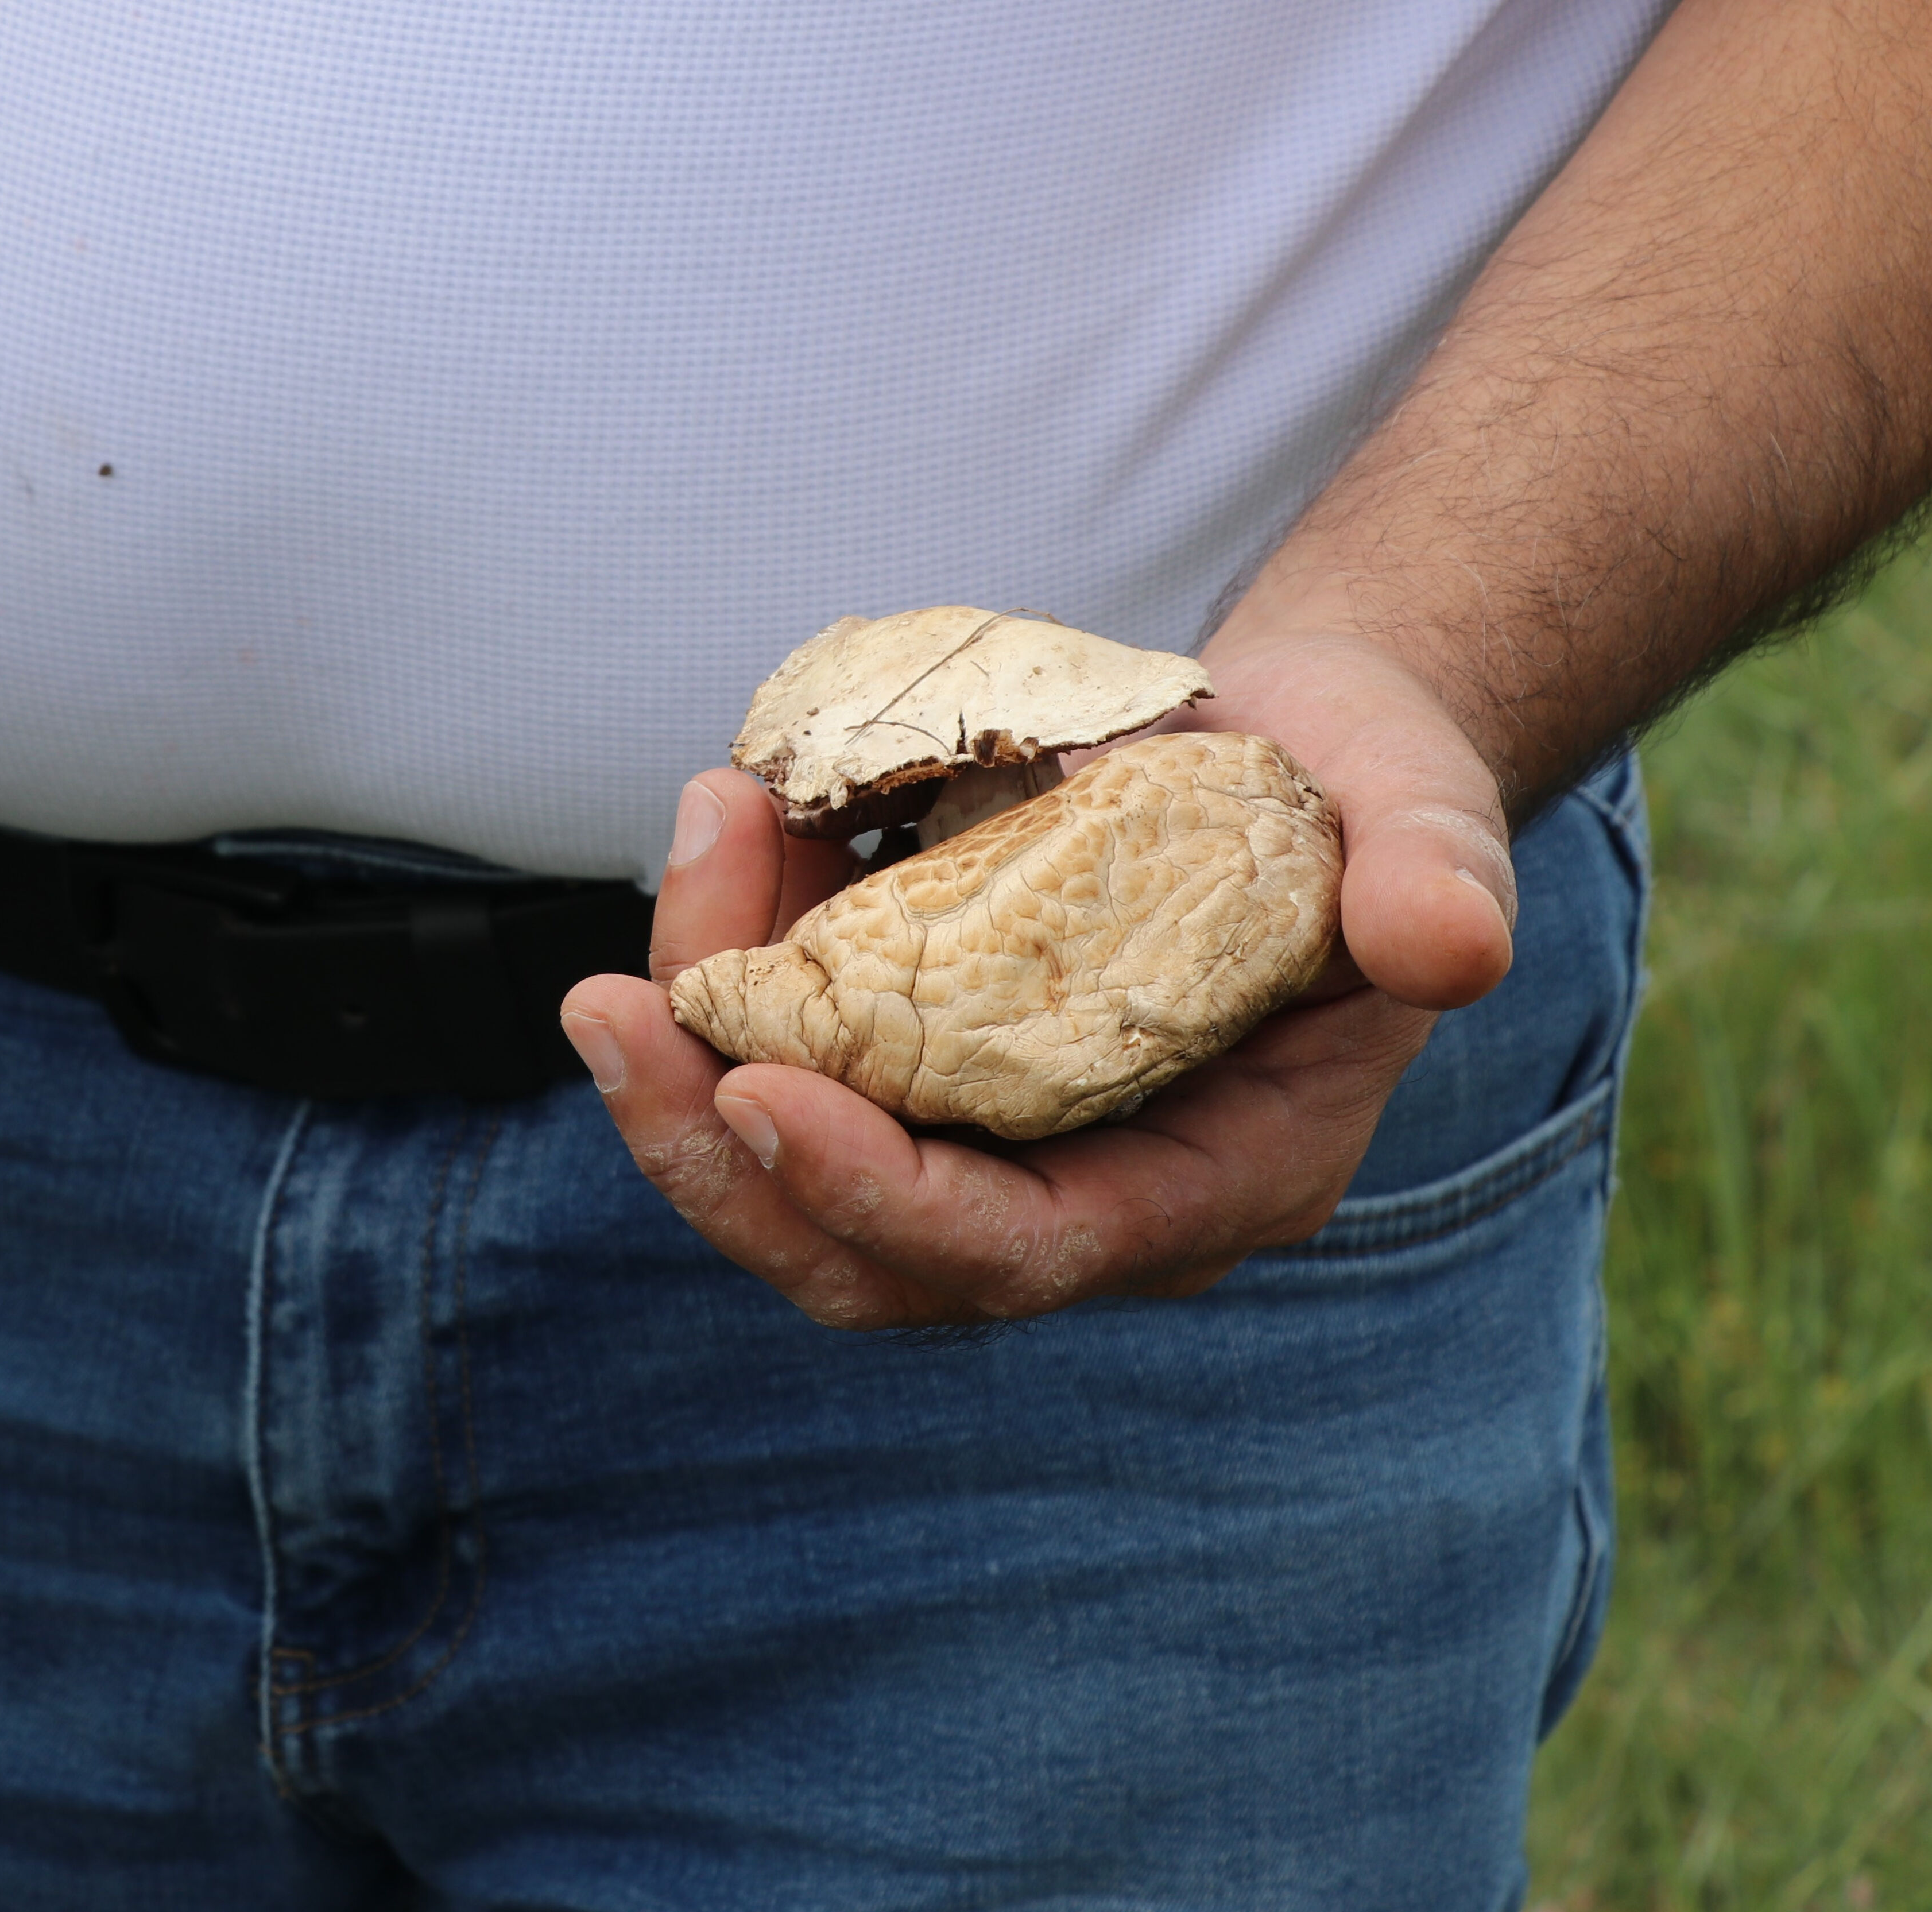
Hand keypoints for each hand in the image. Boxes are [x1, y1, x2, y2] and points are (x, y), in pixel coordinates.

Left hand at [558, 630, 1511, 1327]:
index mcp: (1206, 1180)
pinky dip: (731, 949)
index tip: (757, 1091)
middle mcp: (1076, 1191)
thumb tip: (1445, 942)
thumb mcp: (1428, 814)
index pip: (1015, 1253)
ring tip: (702, 830)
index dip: (878, 1199)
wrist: (1300, 746)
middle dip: (712, 1151)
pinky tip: (738, 813)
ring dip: (692, 1034)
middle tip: (610, 1014)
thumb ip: (1438, 875)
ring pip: (783, 1159)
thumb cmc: (1368, 791)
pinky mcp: (910, 1056)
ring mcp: (979, 1131)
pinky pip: (784, 1047)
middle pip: (852, 1250)